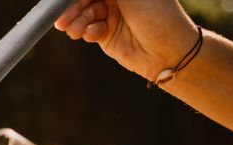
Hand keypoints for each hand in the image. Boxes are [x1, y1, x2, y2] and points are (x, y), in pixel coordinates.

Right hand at [54, 0, 197, 80]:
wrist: (170, 52)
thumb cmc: (159, 16)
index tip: (63, 1)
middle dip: (73, 8)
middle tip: (62, 18)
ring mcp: (110, 16)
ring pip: (85, 15)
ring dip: (77, 22)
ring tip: (74, 30)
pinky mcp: (107, 36)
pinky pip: (90, 31)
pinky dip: (87, 32)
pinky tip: (91, 34)